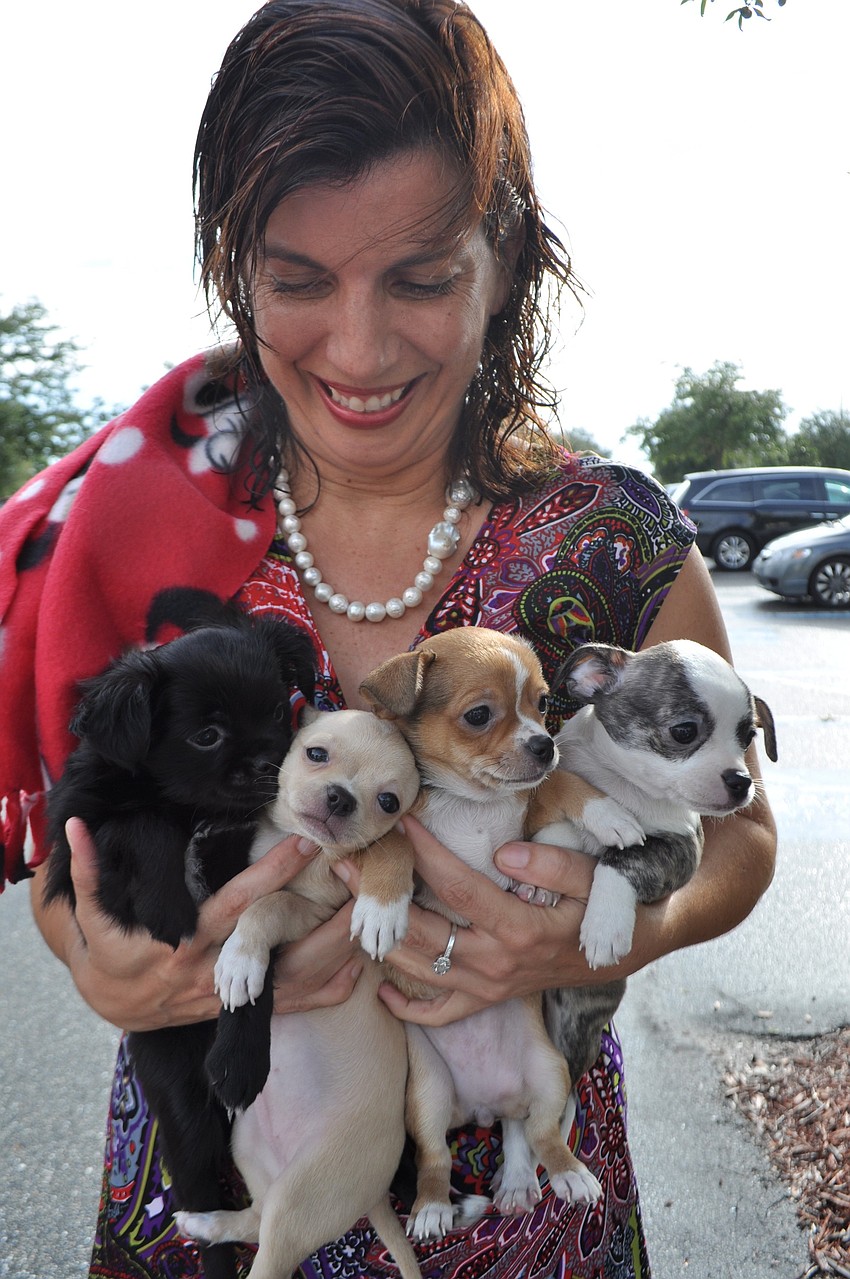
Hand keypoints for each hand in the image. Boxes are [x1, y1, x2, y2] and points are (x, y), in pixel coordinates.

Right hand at [36, 818, 361, 1030]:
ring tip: (369, 919)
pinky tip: (355, 970)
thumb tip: (76, 827)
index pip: (236, 905)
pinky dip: (325, 992)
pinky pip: (292, 1007)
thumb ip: (90, 871)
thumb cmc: (108, 952)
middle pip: (280, 947)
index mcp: (184, 943)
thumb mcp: (93, 915)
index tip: (304, 844)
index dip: (269, 876)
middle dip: (321, 919)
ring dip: (333, 954)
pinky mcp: (241, 1010)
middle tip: (358, 884)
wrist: (111, 1005)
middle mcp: (214, 972)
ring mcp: (231, 996)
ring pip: (293, 981)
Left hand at [335, 815, 631, 1027]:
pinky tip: (379, 987)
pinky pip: (441, 1012)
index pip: (457, 887)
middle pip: (422, 931)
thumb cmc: (608, 903)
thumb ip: (553, 865)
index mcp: (518, 928)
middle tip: (346, 864)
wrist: (629, 946)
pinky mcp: (489, 998)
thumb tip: (504, 853)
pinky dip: (407, 1006)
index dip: (425, 854)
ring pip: (420, 971)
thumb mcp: (594, 878)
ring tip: (348, 908)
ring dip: (381, 941)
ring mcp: (489, 986)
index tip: (401, 823)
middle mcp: (496, 962)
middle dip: (381, 898)